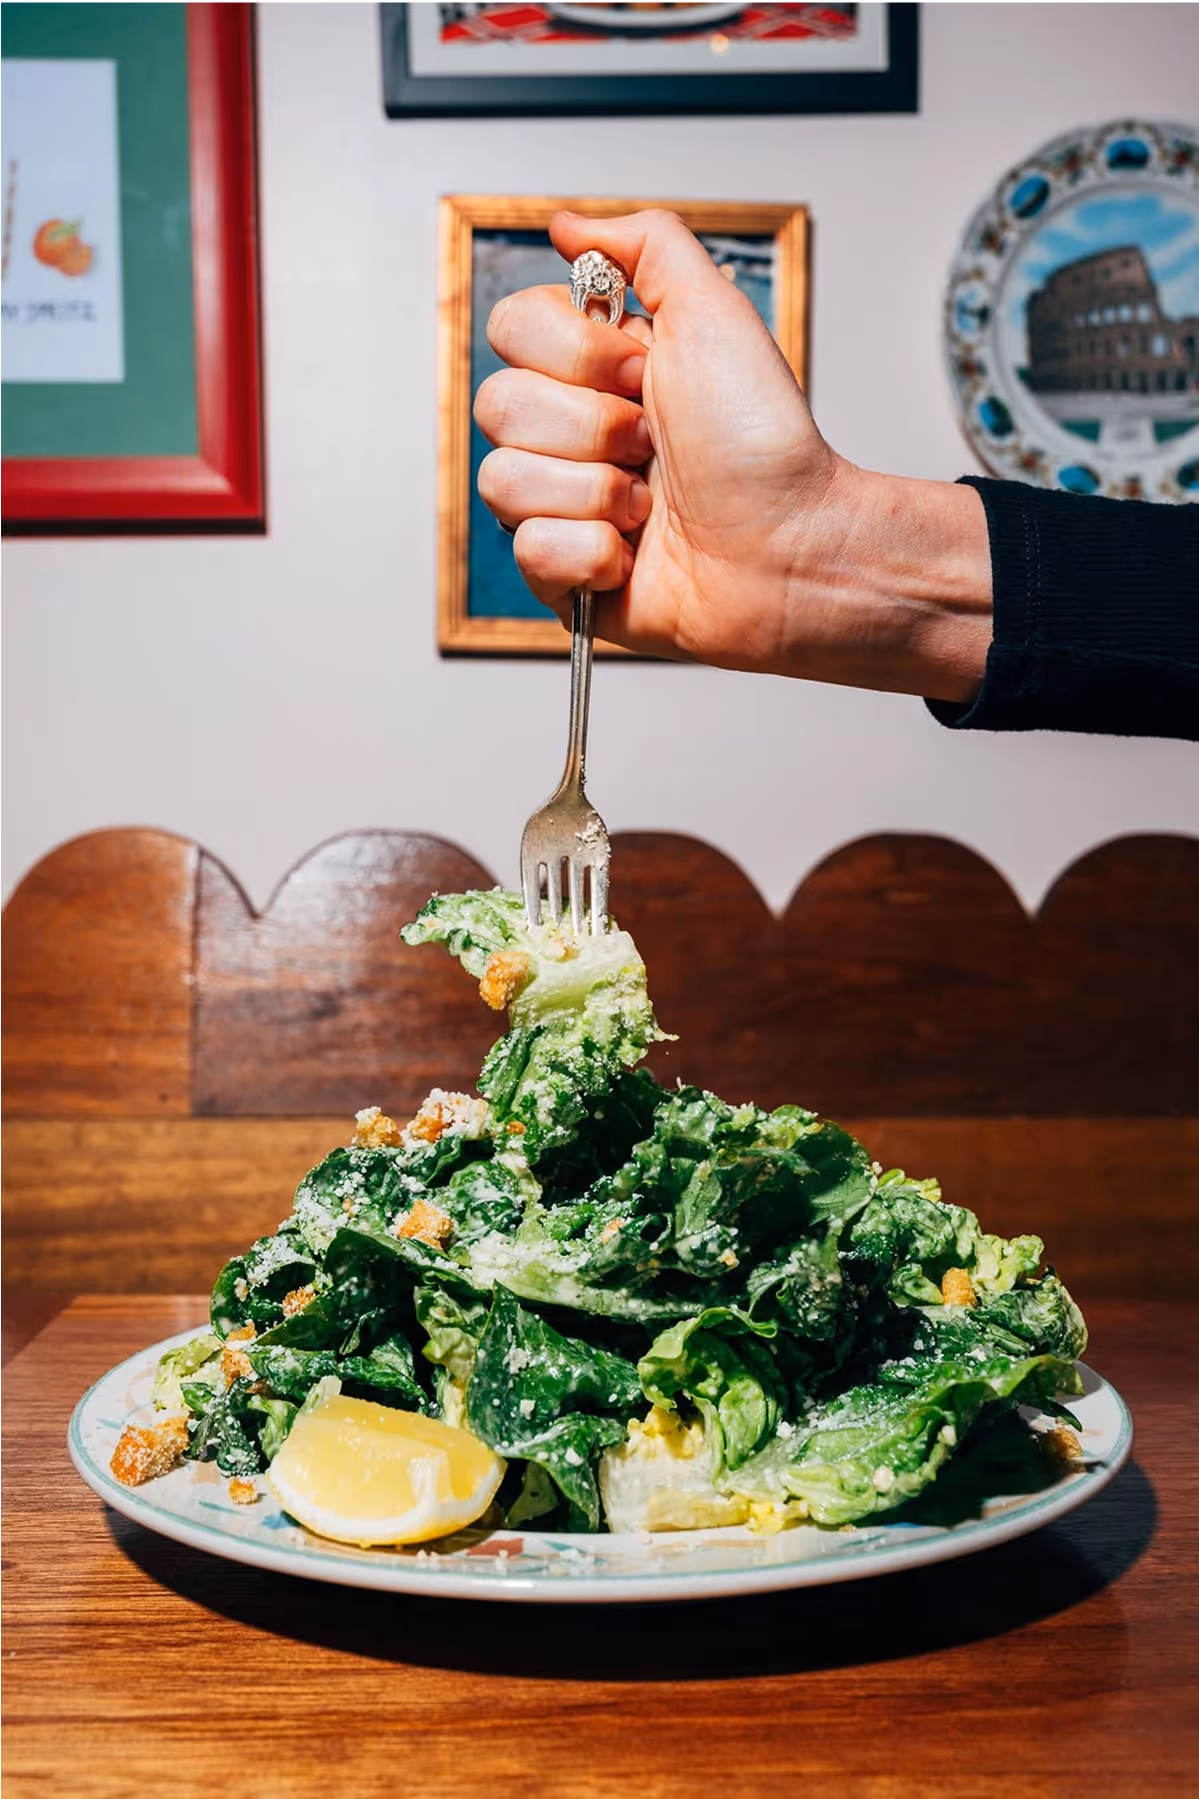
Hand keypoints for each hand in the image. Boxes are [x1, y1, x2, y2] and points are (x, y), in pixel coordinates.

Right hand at [475, 209, 991, 702]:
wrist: (791, 546)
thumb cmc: (763, 442)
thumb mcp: (713, 310)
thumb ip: (644, 244)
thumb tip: (567, 225)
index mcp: (595, 370)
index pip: (511, 328)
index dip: (577, 352)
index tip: (643, 370)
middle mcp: (569, 435)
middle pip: (498, 405)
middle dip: (593, 426)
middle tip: (653, 443)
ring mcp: (560, 506)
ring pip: (502, 482)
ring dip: (596, 491)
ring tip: (651, 505)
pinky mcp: (561, 577)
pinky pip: (528, 549)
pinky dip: (591, 551)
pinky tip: (633, 555)